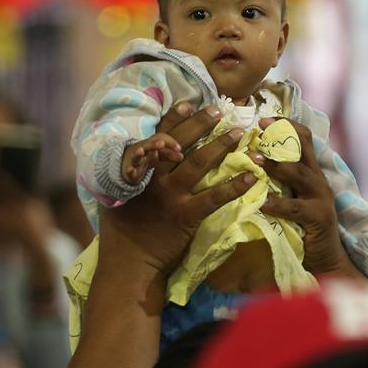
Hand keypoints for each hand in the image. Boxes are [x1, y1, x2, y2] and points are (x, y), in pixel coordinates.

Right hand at [56, 102, 256, 367]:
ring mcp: (170, 196)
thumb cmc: (120, 232)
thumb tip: (138, 157)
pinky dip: (234, 186)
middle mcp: (154, 178)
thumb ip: (130, 175)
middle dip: (200, 124)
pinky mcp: (186, 216)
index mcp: (137, 171)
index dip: (173, 119)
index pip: (156, 137)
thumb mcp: (116, 196)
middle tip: (220, 109)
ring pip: (198, 163)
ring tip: (240, 133)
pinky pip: (214, 197)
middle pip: (179, 143)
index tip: (188, 103)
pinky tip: (252, 178)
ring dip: (221, 145)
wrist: (128, 265)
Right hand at [121, 132, 182, 183]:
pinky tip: (130, 169)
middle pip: (147, 145)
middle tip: (161, 144)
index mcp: (150, 145)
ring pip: (136, 156)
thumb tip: (182, 156)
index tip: (179, 148)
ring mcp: (135, 160)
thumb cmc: (145, 158)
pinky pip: (129, 170)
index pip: (159, 138)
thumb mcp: (158, 155)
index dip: (169, 142)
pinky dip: (129, 170)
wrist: (127, 166)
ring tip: (140, 151)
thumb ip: (169, 155)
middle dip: (153, 144)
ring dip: (138, 153)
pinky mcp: (129, 171)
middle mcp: (142, 150)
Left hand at [252, 117, 360, 277]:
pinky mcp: (319, 218)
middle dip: (280, 136)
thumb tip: (247, 162)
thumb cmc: (300, 228)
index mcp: (310, 172)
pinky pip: (296, 207)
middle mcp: (318, 180)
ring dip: (275, 165)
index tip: (263, 118)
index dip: (285, 124)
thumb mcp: (289, 198)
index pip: (303, 138)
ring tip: (254, 160)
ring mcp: (321, 198)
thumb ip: (276, 181)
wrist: (325, 261)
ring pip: (299, 174)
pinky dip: (277, 204)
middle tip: (256, 130)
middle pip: (303, 147)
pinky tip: (262, 202)